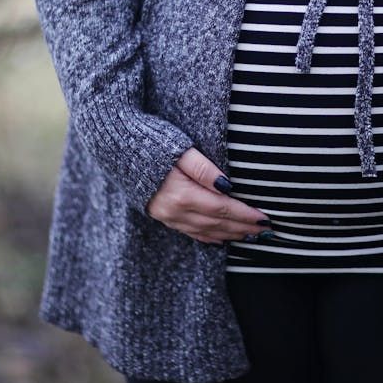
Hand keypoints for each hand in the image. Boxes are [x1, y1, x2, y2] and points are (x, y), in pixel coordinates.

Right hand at [146, 147, 272, 244]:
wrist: (116, 147)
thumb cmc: (152, 143)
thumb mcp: (182, 149)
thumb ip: (204, 168)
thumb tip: (228, 185)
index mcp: (182, 195)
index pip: (223, 208)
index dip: (246, 214)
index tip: (265, 218)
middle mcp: (175, 211)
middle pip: (217, 223)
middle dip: (243, 227)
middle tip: (266, 231)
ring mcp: (167, 217)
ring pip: (205, 231)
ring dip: (230, 234)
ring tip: (250, 235)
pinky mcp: (162, 216)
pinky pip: (190, 232)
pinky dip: (209, 238)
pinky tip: (221, 240)